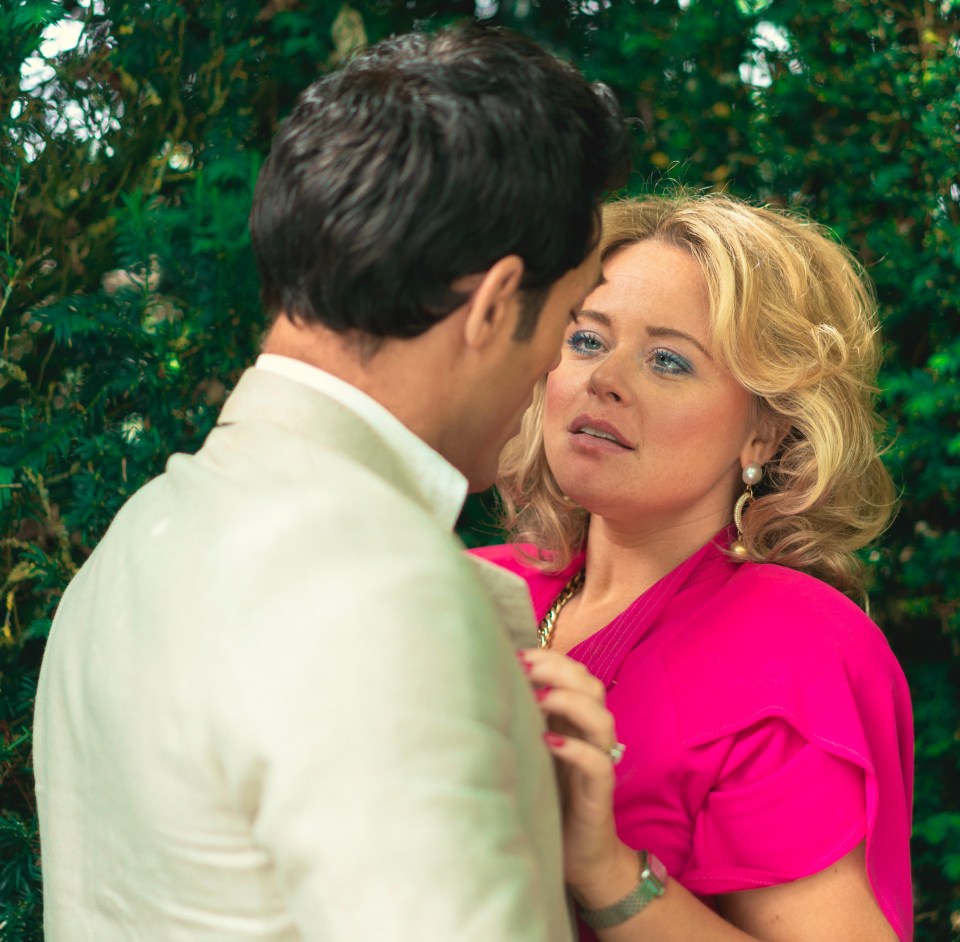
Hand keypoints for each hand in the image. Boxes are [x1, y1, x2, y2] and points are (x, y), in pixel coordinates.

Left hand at [518, 648, 635, 897]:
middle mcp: (591, 735)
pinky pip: (600, 764)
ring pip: (602, 719)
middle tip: (524, 667)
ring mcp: (599, 761)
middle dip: (559, 669)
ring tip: (538, 698)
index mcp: (575, 720)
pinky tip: (550, 742)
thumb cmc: (547, 796)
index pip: (575, 673)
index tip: (516, 653)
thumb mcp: (530, 749)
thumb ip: (521, 719)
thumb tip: (484, 684)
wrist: (578, 855)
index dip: (550, 658)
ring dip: (570, 702)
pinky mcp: (601, 793)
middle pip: (591, 686)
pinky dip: (577, 749)